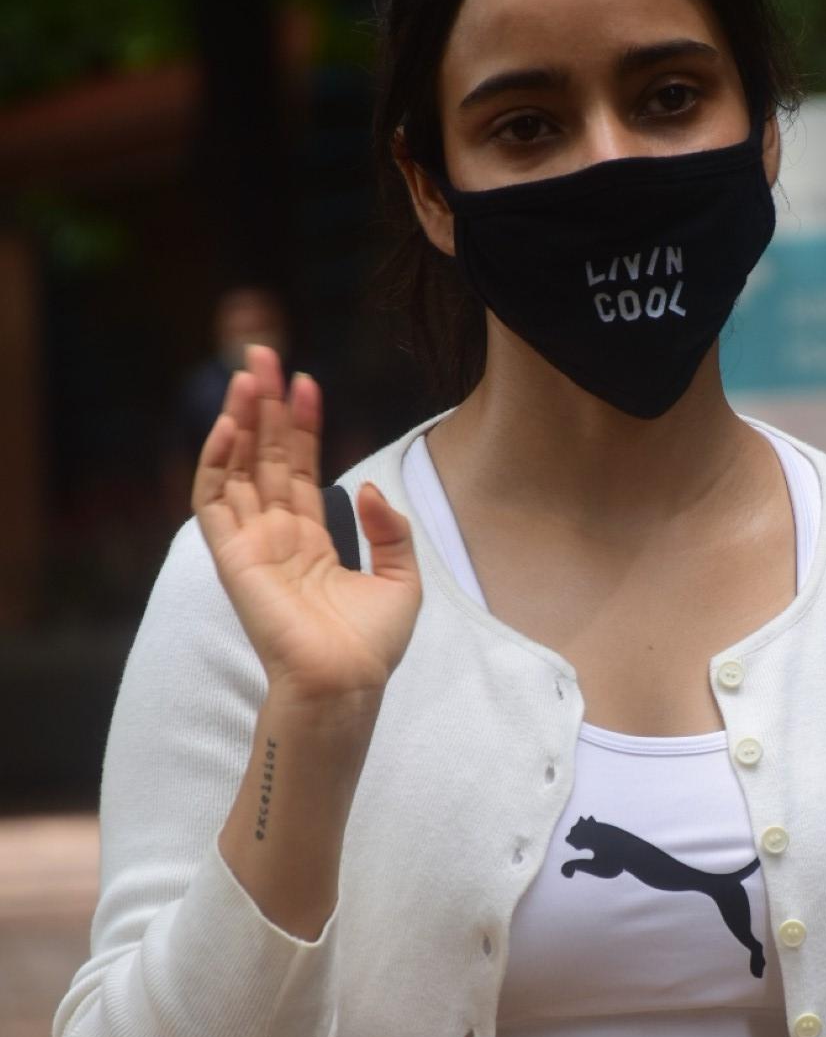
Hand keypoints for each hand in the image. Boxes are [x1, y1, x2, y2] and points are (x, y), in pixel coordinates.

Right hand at [192, 344, 421, 706]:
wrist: (346, 682)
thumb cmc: (370, 646)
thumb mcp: (400, 579)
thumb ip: (390, 529)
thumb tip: (366, 487)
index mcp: (310, 541)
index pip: (298, 468)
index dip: (302, 425)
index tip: (307, 382)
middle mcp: (276, 537)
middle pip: (262, 456)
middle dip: (263, 405)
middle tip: (263, 354)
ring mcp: (251, 544)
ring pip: (236, 467)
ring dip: (239, 419)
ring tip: (247, 373)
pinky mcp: (232, 557)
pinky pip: (213, 501)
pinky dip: (215, 461)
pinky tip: (230, 425)